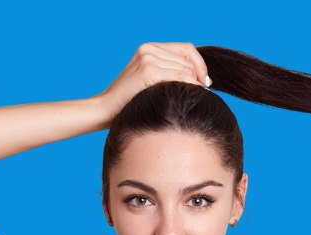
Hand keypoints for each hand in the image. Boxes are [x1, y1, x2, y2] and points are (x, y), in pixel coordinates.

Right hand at [91, 42, 210, 121]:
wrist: (106, 110)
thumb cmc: (129, 100)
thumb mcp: (148, 80)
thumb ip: (168, 71)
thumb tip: (200, 78)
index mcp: (149, 47)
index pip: (186, 49)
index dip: (200, 64)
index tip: (205, 82)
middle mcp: (148, 48)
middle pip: (188, 59)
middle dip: (199, 76)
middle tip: (203, 93)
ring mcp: (147, 58)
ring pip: (186, 69)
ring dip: (195, 84)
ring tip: (195, 98)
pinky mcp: (148, 71)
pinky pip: (180, 77)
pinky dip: (190, 87)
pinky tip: (191, 97)